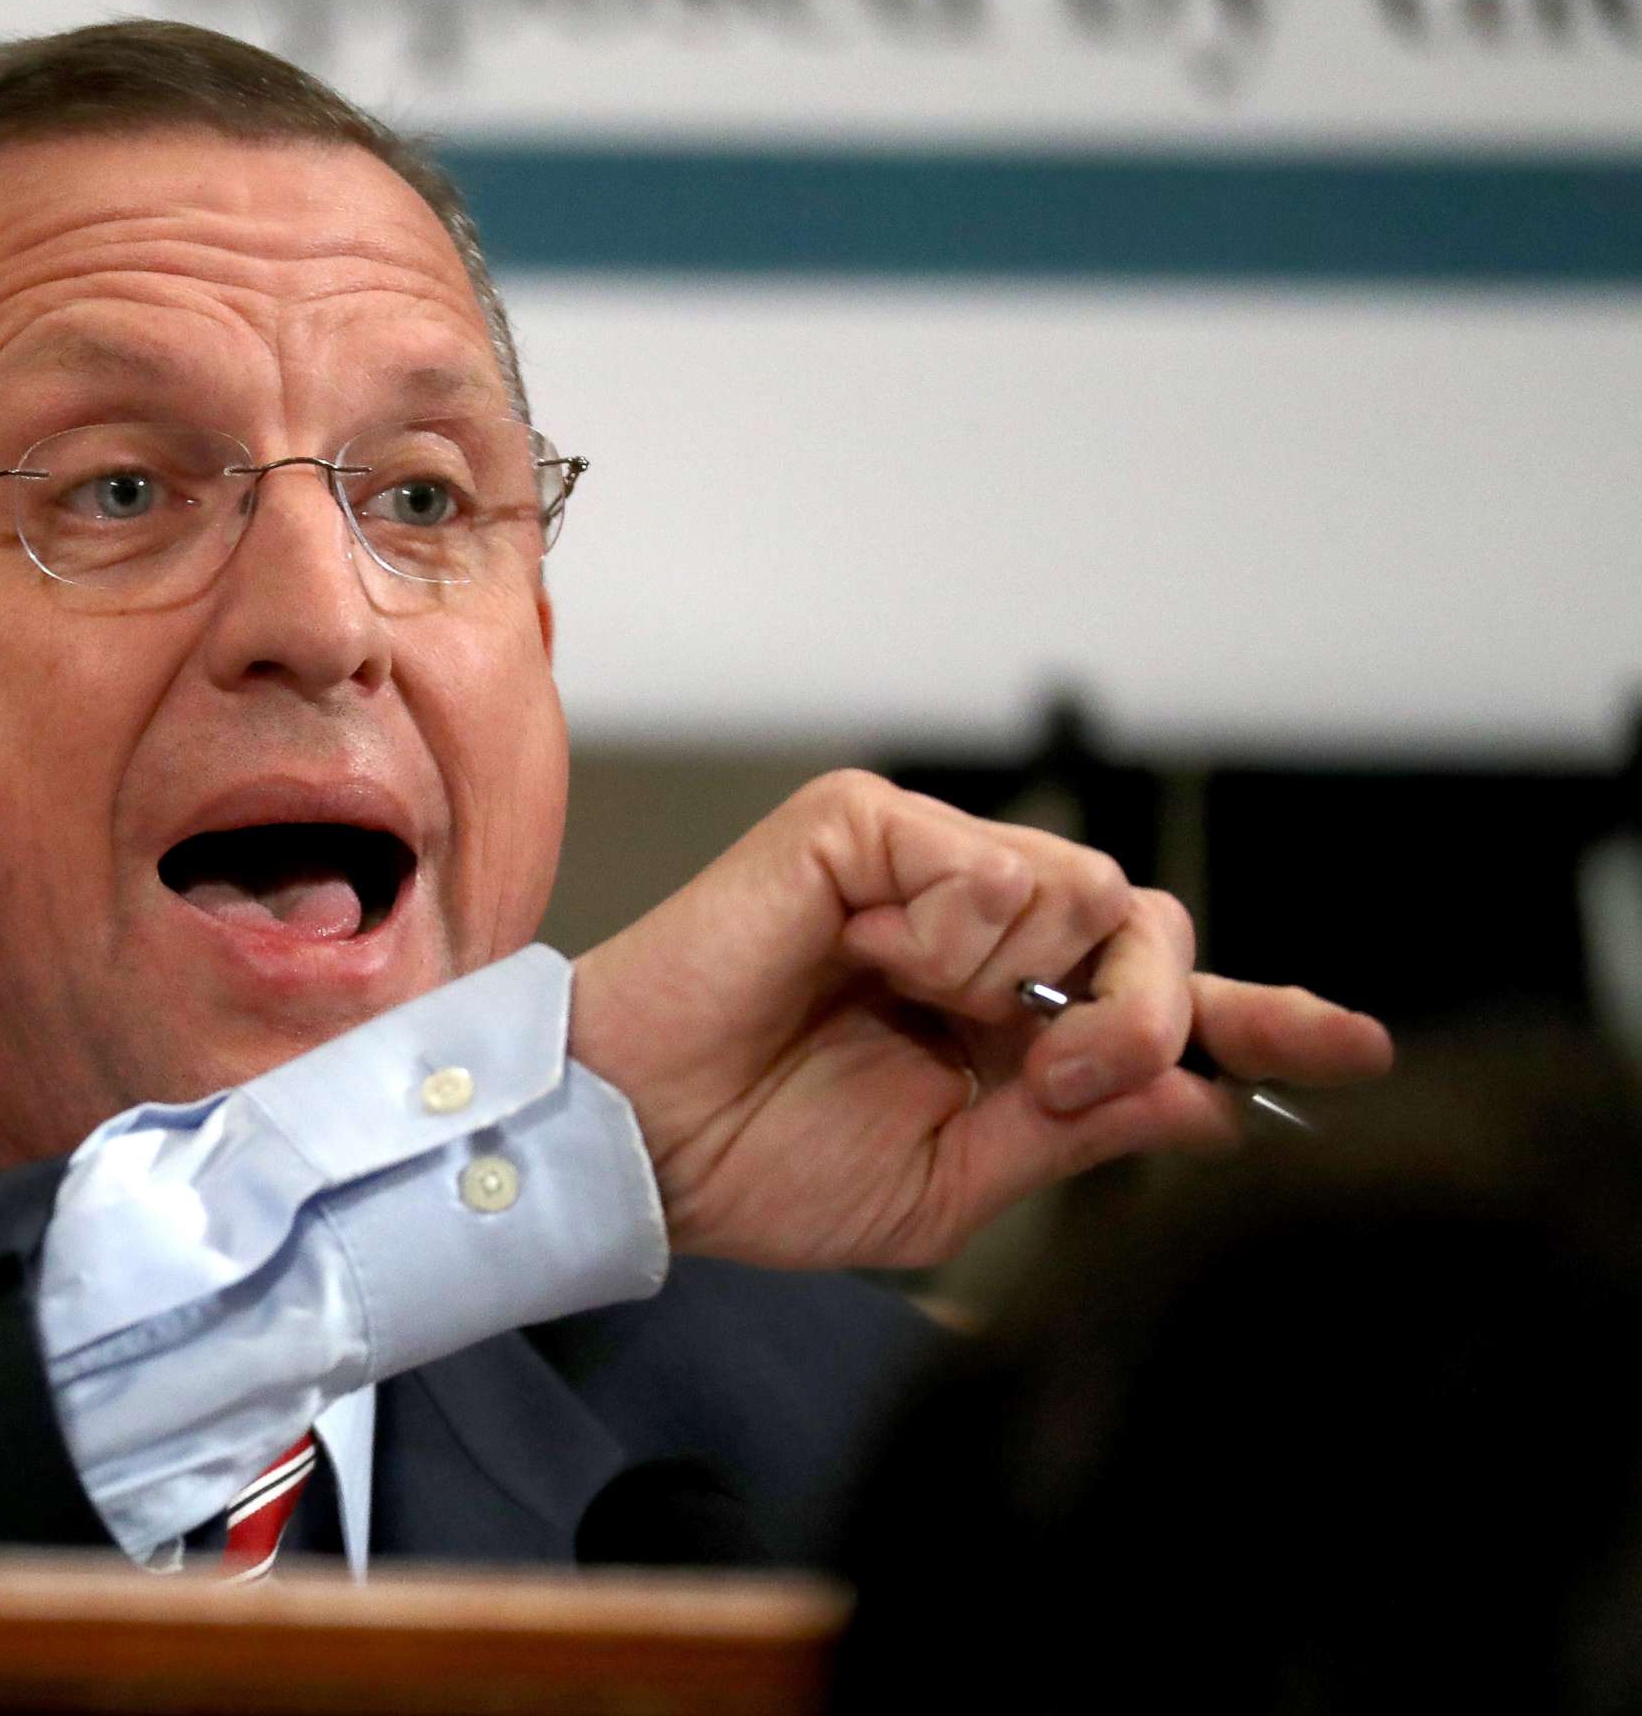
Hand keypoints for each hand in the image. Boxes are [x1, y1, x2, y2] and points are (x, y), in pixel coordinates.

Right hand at [569, 771, 1392, 1268]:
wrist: (646, 1138)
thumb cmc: (764, 1161)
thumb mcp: (960, 1177)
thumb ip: (1086, 1130)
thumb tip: (1217, 1105)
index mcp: (1000, 1020)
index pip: (1155, 1001)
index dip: (1256, 1018)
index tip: (1357, 1053)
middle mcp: (975, 930)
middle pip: (1147, 923)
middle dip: (1142, 1014)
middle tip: (1051, 1085)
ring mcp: (922, 867)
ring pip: (1084, 890)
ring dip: (1035, 985)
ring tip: (916, 1015)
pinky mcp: (865, 825)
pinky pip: (995, 866)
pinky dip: (959, 931)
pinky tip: (873, 957)